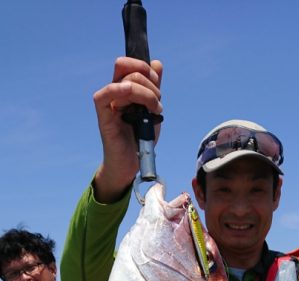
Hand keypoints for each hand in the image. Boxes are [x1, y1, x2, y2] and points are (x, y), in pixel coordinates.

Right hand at [93, 57, 162, 202]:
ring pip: (127, 82)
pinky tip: (132, 100)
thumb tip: (156, 63)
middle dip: (151, 85)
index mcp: (125, 89)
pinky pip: (106, 93)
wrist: (132, 163)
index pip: (131, 64)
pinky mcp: (103, 114)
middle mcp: (115, 92)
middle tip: (157, 104)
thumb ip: (154, 88)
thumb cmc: (141, 139)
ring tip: (154, 111)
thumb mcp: (152, 110)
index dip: (146, 69)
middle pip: (131, 70)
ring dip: (147, 94)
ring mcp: (108, 102)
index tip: (158, 85)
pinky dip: (120, 91)